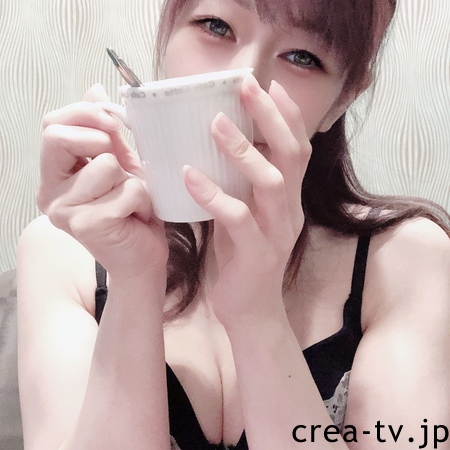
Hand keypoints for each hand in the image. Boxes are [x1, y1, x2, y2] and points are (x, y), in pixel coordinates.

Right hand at [38, 84, 168, 278]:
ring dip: (132, 181)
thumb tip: (95, 88)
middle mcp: (50, 193)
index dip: (83, 114)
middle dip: (102, 142)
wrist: (143, 258)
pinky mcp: (87, 226)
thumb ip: (105, 133)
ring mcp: (65, 212)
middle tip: (123, 166)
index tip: (113, 122)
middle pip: (59, 138)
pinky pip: (127, 191)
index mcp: (55, 175)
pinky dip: (143, 200)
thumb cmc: (132, 211)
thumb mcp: (119, 165)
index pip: (52, 126)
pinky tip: (138, 217)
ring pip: (105, 165)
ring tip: (133, 201)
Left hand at [184, 75, 310, 326]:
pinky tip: (189, 176)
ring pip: (270, 182)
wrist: (250, 310)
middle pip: (292, 155)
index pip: (297, 149)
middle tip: (246, 85)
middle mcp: (290, 210)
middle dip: (270, 117)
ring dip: (243, 150)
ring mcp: (277, 232)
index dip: (288, 115)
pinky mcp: (258, 254)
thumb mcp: (245, 214)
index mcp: (288, 199)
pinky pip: (238, 218)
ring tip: (216, 123)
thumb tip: (214, 148)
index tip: (269, 84)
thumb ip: (239, 185)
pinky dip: (213, 194)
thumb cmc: (242, 257)